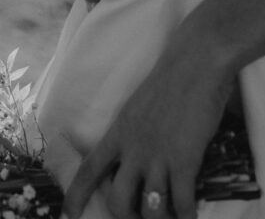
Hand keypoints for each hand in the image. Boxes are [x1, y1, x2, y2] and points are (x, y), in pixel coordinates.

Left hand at [62, 34, 232, 218]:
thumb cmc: (171, 77)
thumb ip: (134, 131)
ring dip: (160, 218)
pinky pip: (183, 202)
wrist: (195, 60)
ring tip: (171, 216)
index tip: (69, 215)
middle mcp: (133, 148)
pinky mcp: (185, 160)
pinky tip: (192, 216)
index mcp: (119, 131)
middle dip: (127, 218)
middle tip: (140, 217)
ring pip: (150, 209)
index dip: (76, 195)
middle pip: (118, 200)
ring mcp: (158, 156)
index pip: (90, 169)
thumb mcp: (139, 104)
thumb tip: (137, 151)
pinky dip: (188, 215)